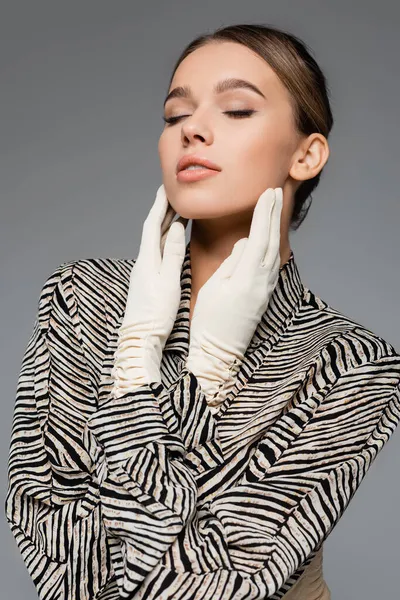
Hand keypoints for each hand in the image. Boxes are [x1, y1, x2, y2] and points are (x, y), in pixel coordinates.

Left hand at [111, 184, 187, 396]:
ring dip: (167, 226)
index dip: (160, 205)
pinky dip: (168, 241)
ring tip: (179, 213)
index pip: (152, 224)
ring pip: (157, 242)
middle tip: (176, 196)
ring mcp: (146, 271)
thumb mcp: (169, 281)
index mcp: (147, 259)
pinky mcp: (150, 280)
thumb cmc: (155, 313)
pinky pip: (160, 253)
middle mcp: (144, 262)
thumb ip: (174, 253)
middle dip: (164, 212)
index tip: (166, 188)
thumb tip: (177, 227)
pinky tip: (174, 242)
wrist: (141, 337)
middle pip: (154, 230)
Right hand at [186, 187, 282, 406]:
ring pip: (274, 251)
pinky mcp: (264, 296)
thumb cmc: (210, 321)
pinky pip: (272, 264)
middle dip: (273, 215)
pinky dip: (273, 245)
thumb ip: (232, 262)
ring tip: (274, 209)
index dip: (263, 213)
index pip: (259, 236)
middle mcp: (262, 281)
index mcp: (247, 276)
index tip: (266, 193)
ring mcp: (265, 289)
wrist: (219, 352)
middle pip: (271, 241)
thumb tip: (244, 243)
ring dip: (275, 228)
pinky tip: (270, 239)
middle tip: (274, 192)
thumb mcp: (215, 288)